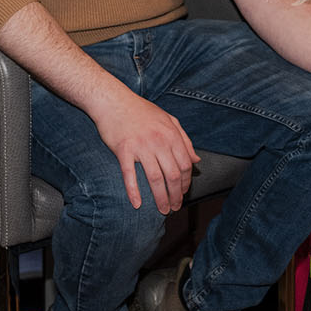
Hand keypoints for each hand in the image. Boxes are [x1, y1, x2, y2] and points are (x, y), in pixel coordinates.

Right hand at [90, 90, 199, 213]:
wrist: (114, 100)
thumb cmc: (141, 110)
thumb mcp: (168, 119)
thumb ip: (184, 139)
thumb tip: (197, 160)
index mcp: (171, 134)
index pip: (185, 165)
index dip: (186, 183)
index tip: (183, 193)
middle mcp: (159, 141)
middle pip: (173, 175)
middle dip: (176, 195)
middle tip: (175, 207)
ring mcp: (141, 146)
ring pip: (155, 179)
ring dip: (160, 198)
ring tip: (163, 210)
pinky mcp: (124, 150)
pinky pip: (130, 175)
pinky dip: (133, 191)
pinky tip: (137, 204)